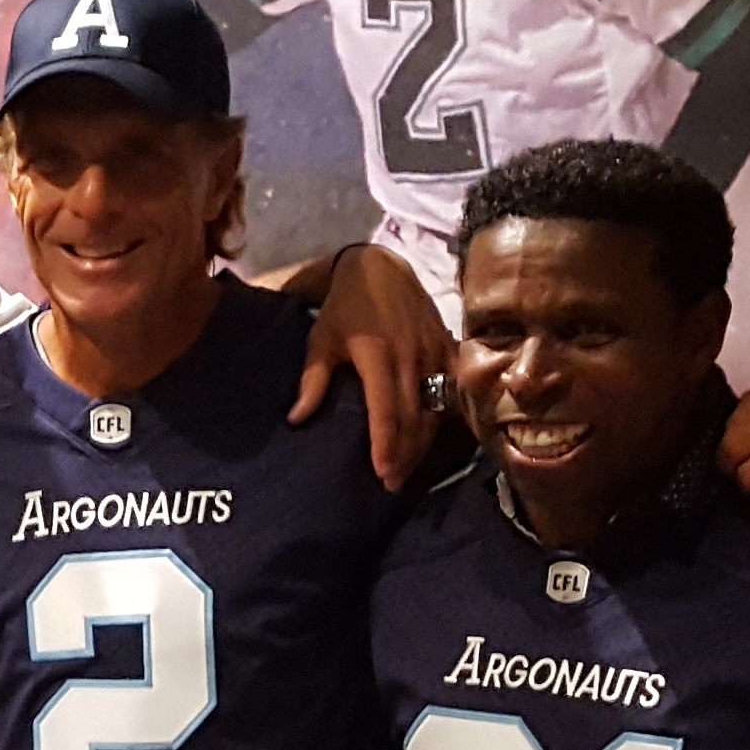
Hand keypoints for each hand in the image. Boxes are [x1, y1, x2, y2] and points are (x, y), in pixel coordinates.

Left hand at [291, 243, 450, 490]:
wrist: (380, 265)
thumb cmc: (344, 306)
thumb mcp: (321, 338)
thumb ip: (313, 380)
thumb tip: (297, 419)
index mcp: (377, 354)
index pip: (386, 409)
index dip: (386, 444)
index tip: (383, 473)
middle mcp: (411, 355)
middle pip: (414, 416)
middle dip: (405, 454)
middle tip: (393, 483)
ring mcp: (434, 350)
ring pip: (436, 407)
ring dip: (424, 441)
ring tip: (409, 467)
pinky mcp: (448, 345)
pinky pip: (453, 388)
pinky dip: (446, 414)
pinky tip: (436, 435)